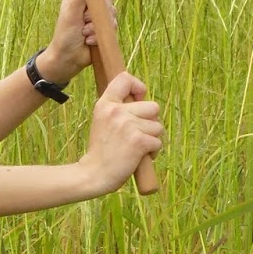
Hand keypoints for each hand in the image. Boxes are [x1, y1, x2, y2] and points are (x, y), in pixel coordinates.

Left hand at [39, 0, 117, 84]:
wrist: (67, 59)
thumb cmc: (64, 36)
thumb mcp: (69, 16)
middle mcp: (90, 1)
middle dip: (99, 10)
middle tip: (84, 20)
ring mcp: (98, 14)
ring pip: (112, 11)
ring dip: (98, 25)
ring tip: (85, 33)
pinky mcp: (105, 26)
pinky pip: (113, 26)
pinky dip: (101, 34)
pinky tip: (90, 41)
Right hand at [80, 72, 163, 193]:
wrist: (94, 174)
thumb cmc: (101, 150)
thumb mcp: (102, 120)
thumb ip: (118, 107)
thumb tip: (141, 98)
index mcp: (105, 104)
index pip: (125, 78)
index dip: (138, 87)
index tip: (138, 99)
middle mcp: (117, 111)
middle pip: (153, 106)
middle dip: (150, 122)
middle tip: (136, 134)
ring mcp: (128, 126)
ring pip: (158, 126)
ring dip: (152, 139)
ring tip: (136, 147)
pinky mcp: (139, 141)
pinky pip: (158, 142)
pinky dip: (153, 152)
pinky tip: (139, 157)